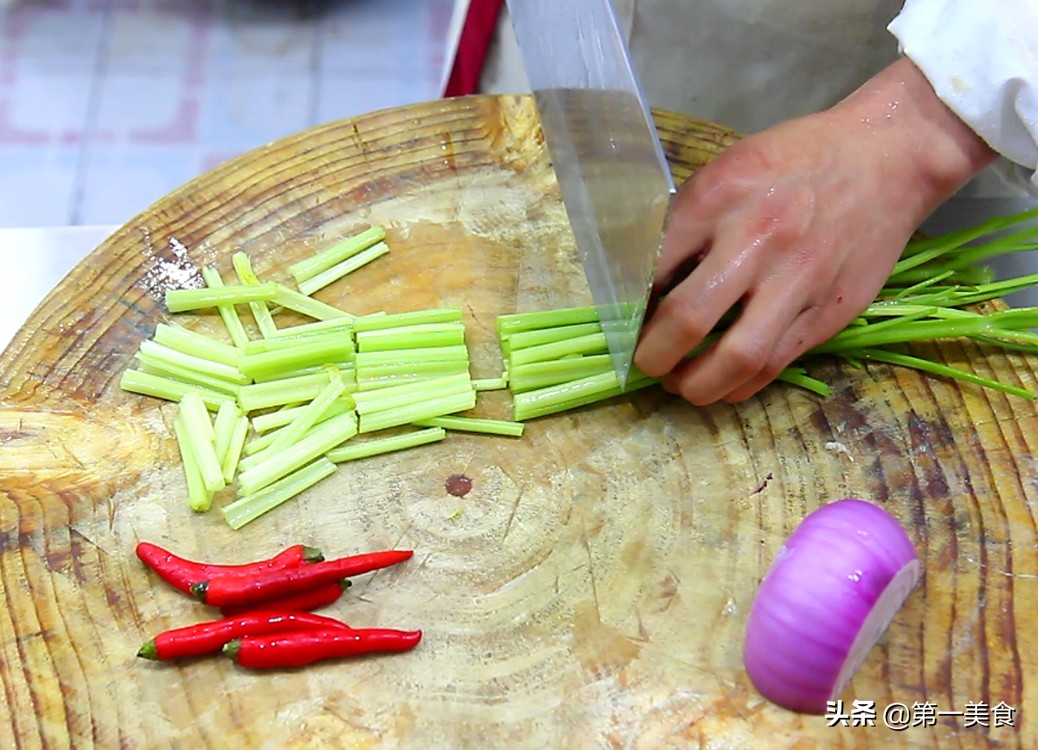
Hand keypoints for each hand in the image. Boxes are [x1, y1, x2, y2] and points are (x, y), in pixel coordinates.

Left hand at [633, 57, 995, 404]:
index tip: (627, 321)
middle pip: (688, 320)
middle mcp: (757, 241)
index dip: (633, 306)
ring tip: (680, 384)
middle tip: (646, 362)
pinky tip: (723, 381)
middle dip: (654, 355)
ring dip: (696, 385)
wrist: (886, 157)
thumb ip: (689, 221)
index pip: (655, 267)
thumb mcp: (729, 169)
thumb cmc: (796, 160)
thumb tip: (648, 280)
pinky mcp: (829, 312)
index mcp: (720, 197)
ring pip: (736, 359)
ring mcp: (798, 281)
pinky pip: (775, 364)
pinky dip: (740, 384)